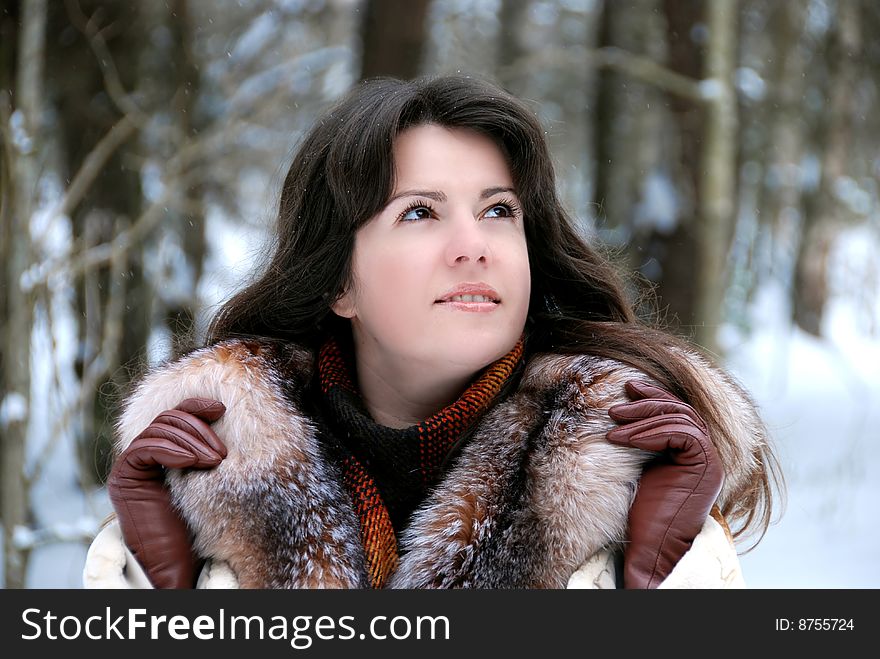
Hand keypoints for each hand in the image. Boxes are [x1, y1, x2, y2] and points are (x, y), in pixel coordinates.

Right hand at [107, 397, 226, 588]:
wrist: (175, 561)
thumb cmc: (197, 524)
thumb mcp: (207, 480)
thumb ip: (206, 453)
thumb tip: (225, 420)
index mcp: (162, 451)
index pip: (176, 415)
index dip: (196, 407)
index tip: (221, 408)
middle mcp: (142, 454)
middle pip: (168, 419)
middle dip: (199, 430)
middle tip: (222, 454)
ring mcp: (131, 465)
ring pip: (159, 431)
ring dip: (192, 441)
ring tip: (215, 461)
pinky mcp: (124, 478)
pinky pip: (145, 448)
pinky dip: (172, 450)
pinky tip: (192, 462)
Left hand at [607, 381, 722, 588]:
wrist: (652, 547)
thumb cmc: (643, 514)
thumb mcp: (641, 468)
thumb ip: (646, 442)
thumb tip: (625, 413)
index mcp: (693, 453)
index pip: (679, 412)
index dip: (655, 397)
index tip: (628, 389)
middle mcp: (706, 455)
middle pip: (681, 411)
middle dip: (647, 403)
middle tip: (615, 406)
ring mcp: (709, 461)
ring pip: (679, 419)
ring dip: (641, 419)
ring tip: (612, 422)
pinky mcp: (705, 466)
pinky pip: (681, 434)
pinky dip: (650, 433)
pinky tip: (624, 440)